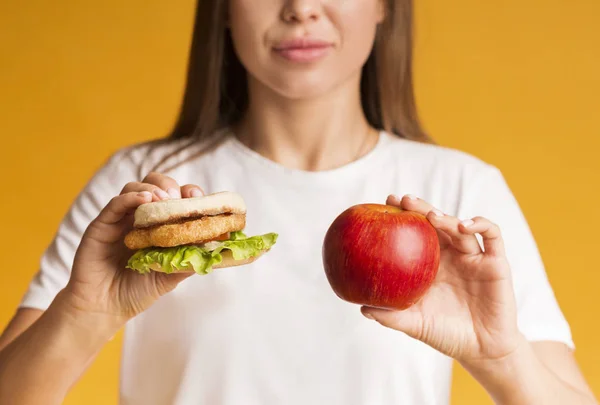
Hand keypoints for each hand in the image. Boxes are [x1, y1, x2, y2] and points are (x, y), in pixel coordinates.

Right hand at [63, 172, 204, 323]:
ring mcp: (120, 220)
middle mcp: (139, 218)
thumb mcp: (168, 277)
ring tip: (163, 199)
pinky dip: (131, 197)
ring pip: (135, 188)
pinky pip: (115, 203)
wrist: (104, 309)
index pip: (174, 199)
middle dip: (170, 185)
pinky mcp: (101, 225)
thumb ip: (187, 262)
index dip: (187, 193)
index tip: (198, 197)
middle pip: (155, 185)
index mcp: (158, 226)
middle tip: (178, 197)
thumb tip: (215, 250)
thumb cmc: (136, 291)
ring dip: (152, 189)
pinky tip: (144, 200)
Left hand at [361, 194, 525, 369]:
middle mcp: (451, 255)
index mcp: (431, 264)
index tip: (385, 203)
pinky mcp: (496, 263)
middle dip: (420, 208)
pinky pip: (493, 236)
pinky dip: (480, 224)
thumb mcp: (414, 324)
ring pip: (460, 227)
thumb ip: (390, 316)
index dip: (403, 216)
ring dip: (446, 217)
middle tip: (403, 200)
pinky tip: (464, 225)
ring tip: (431, 216)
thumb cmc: (445, 334)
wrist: (481, 350)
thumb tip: (361, 308)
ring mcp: (474, 257)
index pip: (415, 232)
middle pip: (436, 222)